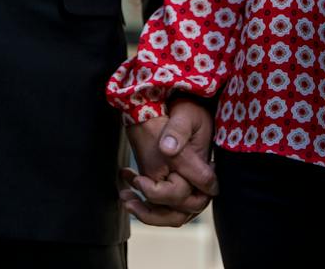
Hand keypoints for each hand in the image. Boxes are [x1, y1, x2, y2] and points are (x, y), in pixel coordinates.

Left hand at [120, 98, 217, 226]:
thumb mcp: (185, 113)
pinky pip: (164, 208)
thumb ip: (178, 131)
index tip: (140, 180)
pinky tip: (127, 186)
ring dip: (147, 214)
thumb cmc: (186, 109)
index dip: (162, 193)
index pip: (186, 193)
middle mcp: (195, 182)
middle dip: (152, 212)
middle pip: (180, 214)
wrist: (181, 107)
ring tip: (125, 199)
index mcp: (199, 166)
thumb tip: (167, 150)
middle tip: (127, 198)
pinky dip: (145, 205)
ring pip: (172, 217)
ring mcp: (186, 187)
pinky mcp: (175, 186)